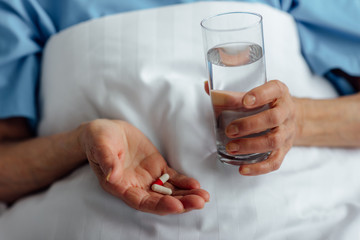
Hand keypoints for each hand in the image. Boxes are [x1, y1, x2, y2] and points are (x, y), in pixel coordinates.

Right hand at [78, 119, 208, 214]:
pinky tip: (196, 185)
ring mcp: (148, 177)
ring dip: (187, 195)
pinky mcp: (157, 167)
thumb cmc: (98, 138)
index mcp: (119, 186)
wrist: (107, 131)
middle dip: (180, 203)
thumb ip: (106, 160)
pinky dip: (184, 182)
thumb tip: (111, 175)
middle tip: (199, 203)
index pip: (141, 201)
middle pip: (160, 200)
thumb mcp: (99, 145)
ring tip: (204, 197)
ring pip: (169, 191)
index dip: (158, 205)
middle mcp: (136, 186)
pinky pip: (172, 178)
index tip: (175, 205)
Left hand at [205, 80, 295, 174]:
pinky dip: (258, 168)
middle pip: (273, 118)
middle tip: (229, 130)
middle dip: (249, 125)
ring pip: (274, 141)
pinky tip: (242, 169)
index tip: (244, 101)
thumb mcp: (254, 94)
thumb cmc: (266, 104)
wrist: (290, 118)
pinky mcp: (284, 150)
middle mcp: (286, 112)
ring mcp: (287, 132)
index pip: (274, 90)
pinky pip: (274, 162)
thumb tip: (206, 87)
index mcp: (279, 92)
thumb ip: (231, 94)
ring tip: (231, 148)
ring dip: (250, 146)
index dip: (260, 95)